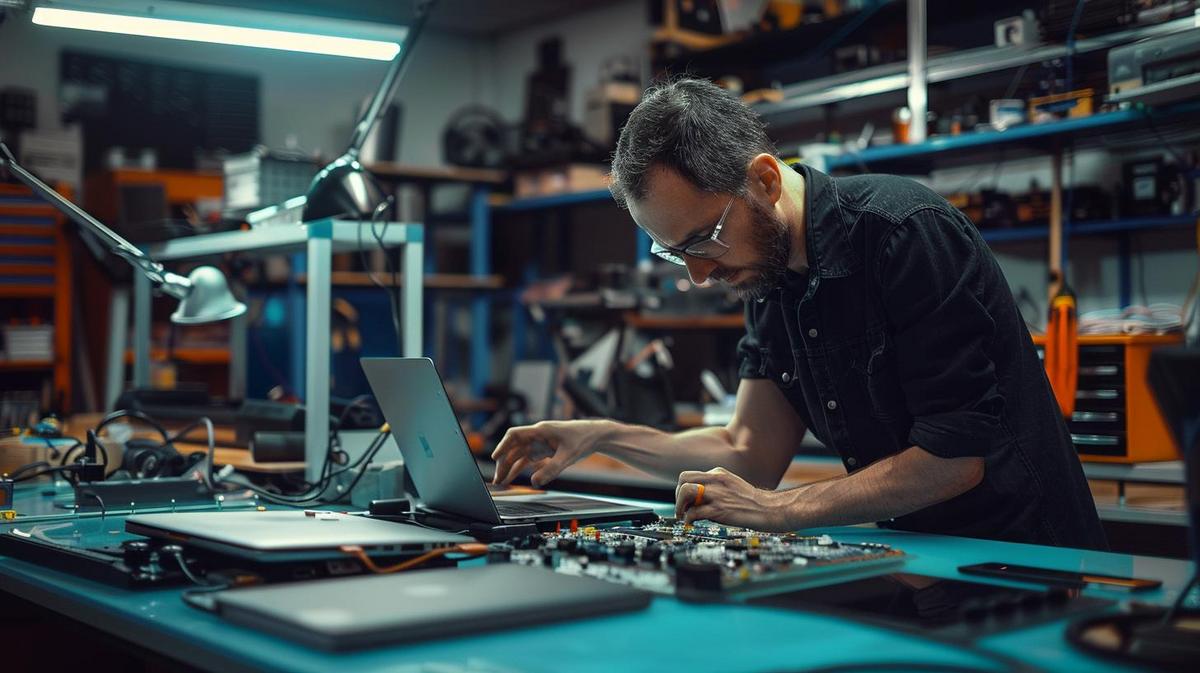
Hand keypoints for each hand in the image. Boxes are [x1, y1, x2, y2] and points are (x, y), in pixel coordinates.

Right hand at [491, 419, 610, 487]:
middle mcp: (537, 436)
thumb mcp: (568, 456)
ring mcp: (540, 443)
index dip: (503, 445)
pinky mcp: (545, 450)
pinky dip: (520, 468)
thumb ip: (552, 469)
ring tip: (501, 482)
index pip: (514, 435)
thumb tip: (535, 482)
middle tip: (498, 479)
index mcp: (541, 431)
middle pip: (514, 448)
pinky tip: (513, 478)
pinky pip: (528, 459)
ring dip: (510, 467)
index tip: (495, 457)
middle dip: (504, 463)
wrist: (596, 435)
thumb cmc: (583, 439)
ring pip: (519, 455)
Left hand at [675, 467, 789, 529]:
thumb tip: (697, 500)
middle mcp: (716, 480)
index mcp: (718, 473)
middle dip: (677, 495)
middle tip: (681, 508)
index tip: (684, 501)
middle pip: (683, 479)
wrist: (770, 509)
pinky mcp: (719, 510)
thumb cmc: (752, 501)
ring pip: (685, 492)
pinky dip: (688, 519)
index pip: (689, 475)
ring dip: (679, 505)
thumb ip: (715, 488)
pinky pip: (694, 512)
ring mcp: (717, 494)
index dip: (682, 488)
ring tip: (683, 516)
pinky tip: (692, 524)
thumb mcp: (731, 485)